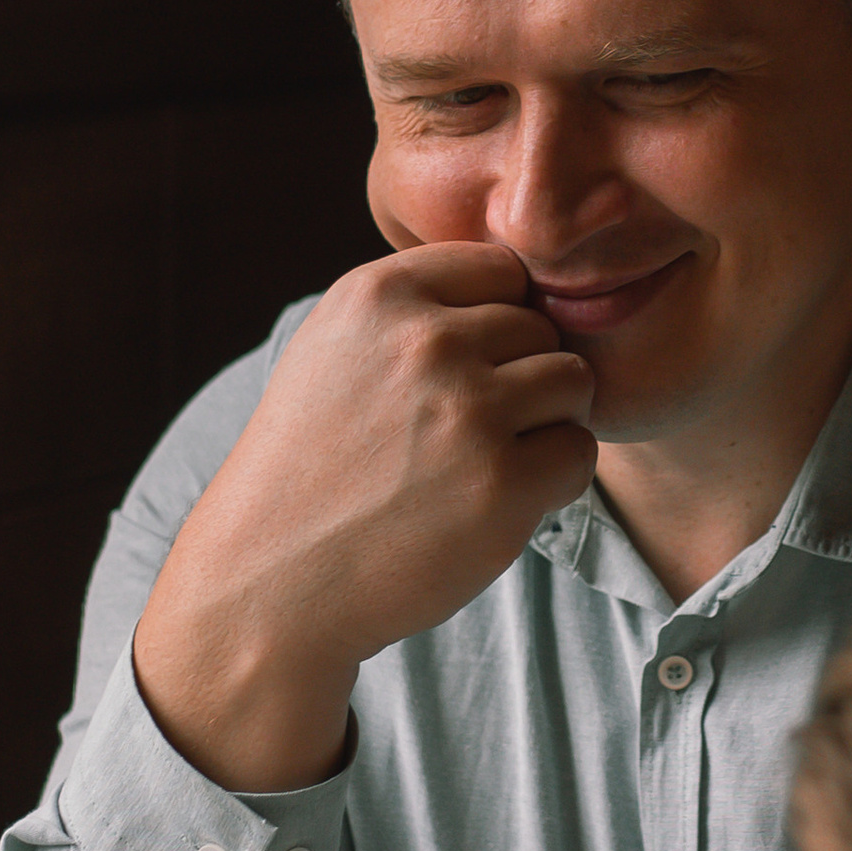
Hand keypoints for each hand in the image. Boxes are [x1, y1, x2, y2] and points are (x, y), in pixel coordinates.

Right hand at [131, 246, 596, 788]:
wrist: (273, 580)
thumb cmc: (314, 466)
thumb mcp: (334, 349)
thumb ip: (417, 307)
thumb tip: (528, 286)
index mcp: (379, 295)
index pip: (503, 269)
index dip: (495, 323)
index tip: (458, 375)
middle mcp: (426, 342)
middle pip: (542, 328)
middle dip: (519, 378)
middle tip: (460, 436)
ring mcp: (469, 412)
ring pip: (573, 383)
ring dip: (545, 424)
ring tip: (482, 462)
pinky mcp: (503, 485)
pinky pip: (578, 452)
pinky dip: (551, 481)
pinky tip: (492, 502)